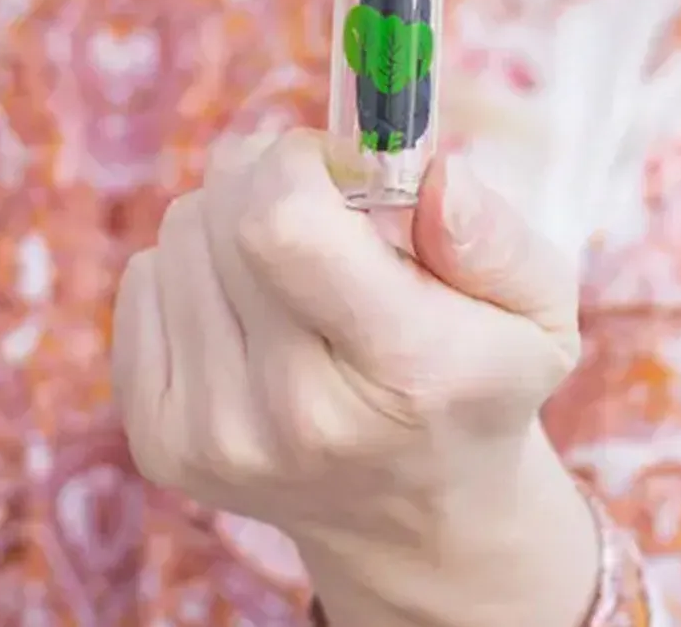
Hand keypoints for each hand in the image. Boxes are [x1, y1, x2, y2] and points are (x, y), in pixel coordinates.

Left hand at [112, 129, 596, 626]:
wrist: (417, 518)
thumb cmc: (476, 381)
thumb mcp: (538, 312)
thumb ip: (497, 239)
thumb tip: (438, 178)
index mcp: (402, 371)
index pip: (283, 225)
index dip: (298, 164)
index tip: (341, 173)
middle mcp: (295, 417)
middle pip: (222, 215)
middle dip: (267, 176)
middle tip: (320, 209)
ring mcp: (214, 437)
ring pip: (179, 235)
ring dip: (229, 220)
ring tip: (291, 266)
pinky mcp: (160, 442)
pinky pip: (142, 280)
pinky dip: (191, 270)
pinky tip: (249, 310)